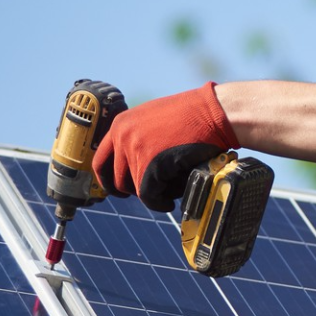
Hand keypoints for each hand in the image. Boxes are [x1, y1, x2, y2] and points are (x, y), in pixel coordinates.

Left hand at [93, 83, 238, 211]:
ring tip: (166, 193)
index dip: (108, 179)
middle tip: (150, 192)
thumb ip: (138, 136)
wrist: (214, 113)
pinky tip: (167, 202)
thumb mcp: (155, 118)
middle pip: (116, 179)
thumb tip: (133, 162)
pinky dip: (158, 203)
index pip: (101, 160)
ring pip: (134, 188)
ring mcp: (136, 149)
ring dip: (151, 194)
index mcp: (121, 124)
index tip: (118, 189)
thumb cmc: (194, 115)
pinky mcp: (152, 163)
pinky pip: (148, 194)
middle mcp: (122, 136)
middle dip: (133, 190)